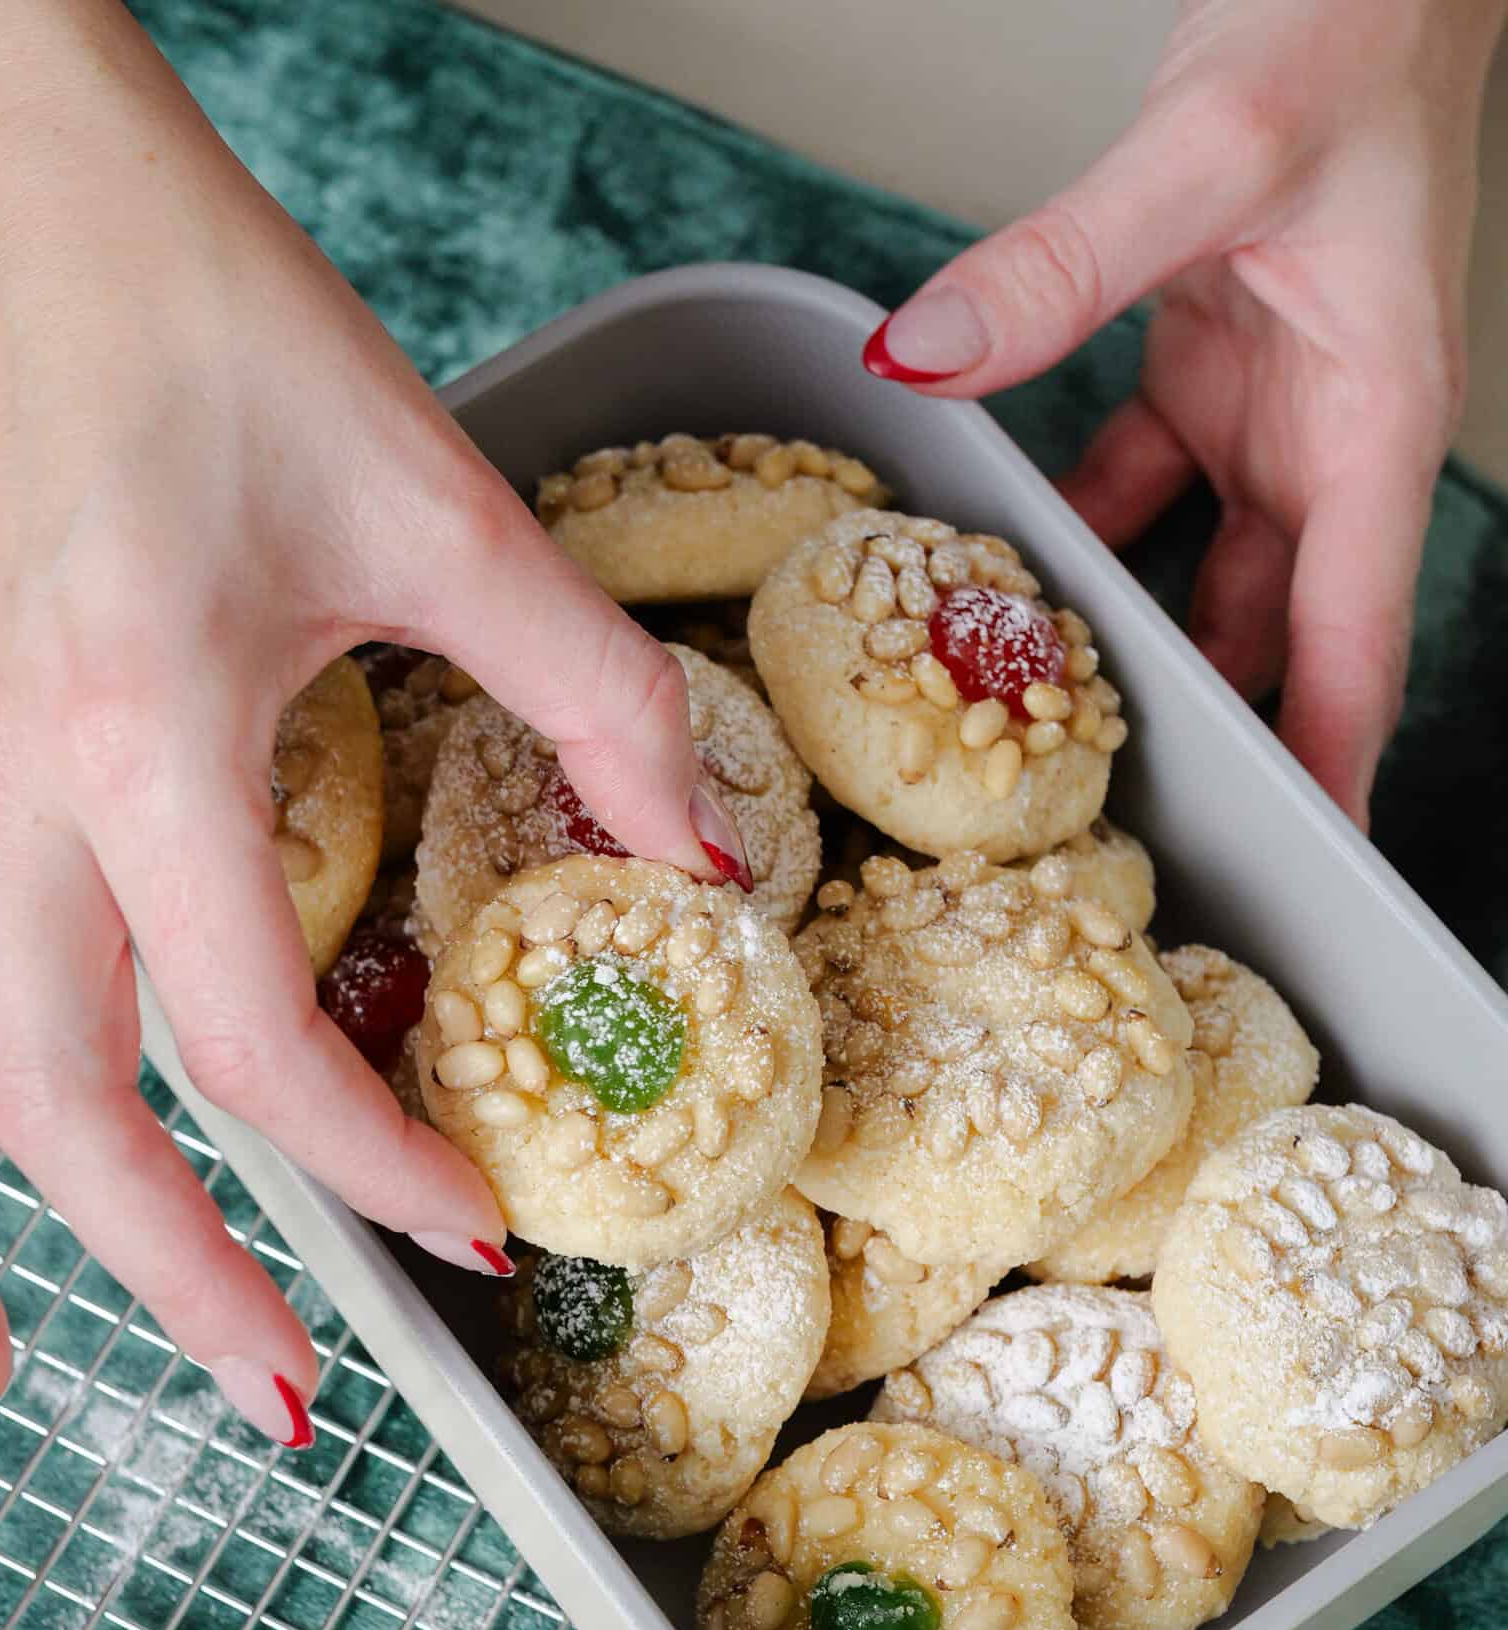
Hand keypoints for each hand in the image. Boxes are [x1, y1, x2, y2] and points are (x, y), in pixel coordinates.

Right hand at [0, 0, 738, 1451]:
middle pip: (64, 1112)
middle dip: (182, 1283)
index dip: (371, 1161)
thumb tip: (694, 861)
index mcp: (137, 728)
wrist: (10, 183)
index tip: (473, 1222)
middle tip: (289, 1404)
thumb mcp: (435, 498)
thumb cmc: (209, 318)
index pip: (251, 1037)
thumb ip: (589, 691)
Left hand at [864, 0, 1504, 826]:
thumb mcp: (1207, 152)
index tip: (1302, 869)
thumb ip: (1062, 265)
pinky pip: (1136, 486)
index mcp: (1377, 423)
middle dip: (1214, 739)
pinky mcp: (1209, 370)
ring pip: (1200, 577)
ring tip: (1040, 741)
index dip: (1329, 765)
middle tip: (1123, 834)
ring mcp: (1268, 411)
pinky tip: (1000, 576)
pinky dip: (1075, 534)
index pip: (1357, 643)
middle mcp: (1329, 438)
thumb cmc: (1354, 26)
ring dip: (1128, 650)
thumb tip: (929, 352)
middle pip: (1275, 638)